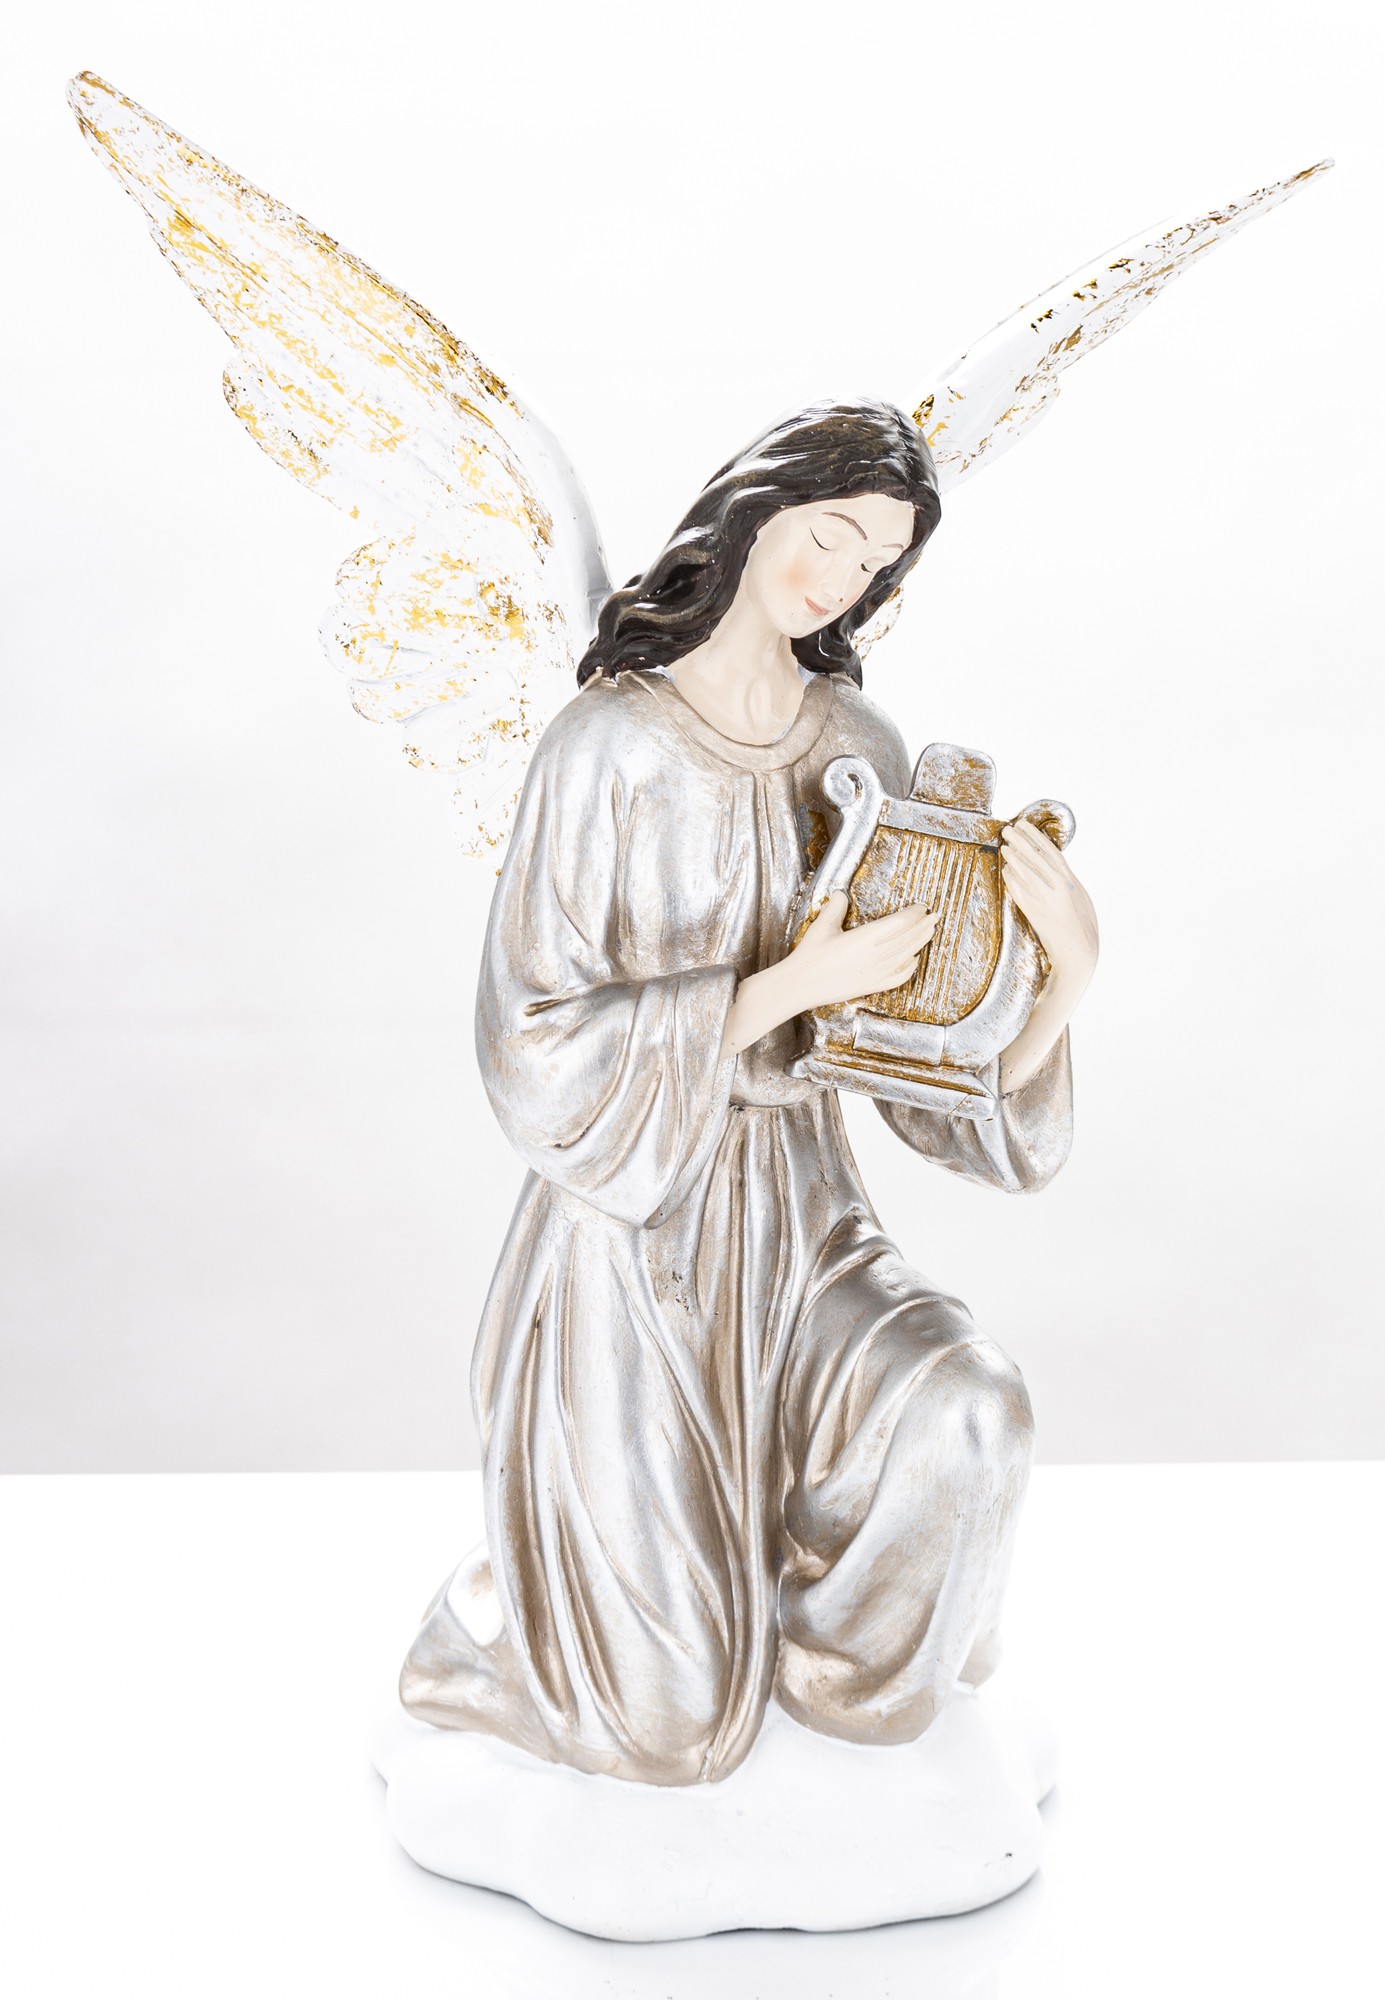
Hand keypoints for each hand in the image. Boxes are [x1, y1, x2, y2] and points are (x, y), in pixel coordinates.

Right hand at [788, 891, 939, 1010]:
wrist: (801, 984)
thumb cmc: (810, 955)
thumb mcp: (822, 925)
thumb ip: (835, 907)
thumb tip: (841, 894)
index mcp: (866, 937)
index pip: (900, 922)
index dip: (914, 914)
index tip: (921, 907)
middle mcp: (876, 955)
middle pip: (908, 937)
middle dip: (924, 926)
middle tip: (936, 916)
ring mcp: (876, 972)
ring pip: (907, 955)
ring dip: (921, 942)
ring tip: (931, 932)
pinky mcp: (872, 985)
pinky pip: (899, 976)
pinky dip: (910, 967)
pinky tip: (914, 960)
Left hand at [1000, 820, 1098, 986]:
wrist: (1080, 953)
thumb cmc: (1082, 926)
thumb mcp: (1080, 898)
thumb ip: (1067, 882)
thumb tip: (1055, 867)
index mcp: (1072, 882)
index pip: (1051, 853)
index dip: (1036, 837)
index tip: (1024, 824)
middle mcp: (1060, 889)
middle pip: (1037, 859)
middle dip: (1021, 842)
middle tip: (1007, 829)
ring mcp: (1048, 902)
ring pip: (1028, 874)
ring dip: (1015, 859)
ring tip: (1004, 846)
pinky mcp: (1037, 916)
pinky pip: (1022, 894)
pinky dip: (1013, 881)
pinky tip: (1005, 871)